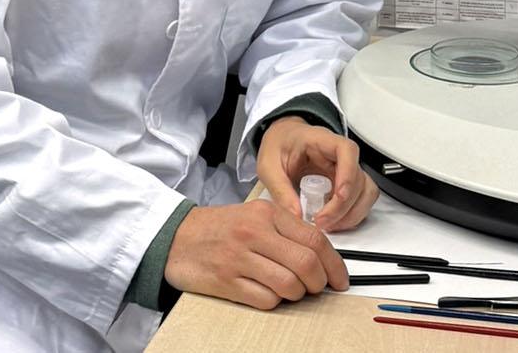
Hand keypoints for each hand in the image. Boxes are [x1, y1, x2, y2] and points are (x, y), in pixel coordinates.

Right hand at [163, 199, 348, 308]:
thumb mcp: (254, 215)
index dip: (334, 264)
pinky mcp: (227, 282)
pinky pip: (266, 300)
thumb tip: (321, 255)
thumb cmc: (220, 228)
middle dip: (319, 283)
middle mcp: (255, 233)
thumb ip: (286, 230)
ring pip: (289, 285)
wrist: (177, 237)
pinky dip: (274, 302)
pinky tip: (267, 293)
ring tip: (290, 290)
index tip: (340, 279)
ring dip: (297, 295)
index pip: (315, 239)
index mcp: (267, 214)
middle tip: (316, 288)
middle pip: (306, 264)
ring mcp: (240, 258)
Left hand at [255, 116, 379, 232]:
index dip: (348, 173)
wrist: (282, 141)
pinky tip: (333, 222)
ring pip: (365, 191)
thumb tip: (296, 215)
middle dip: (343, 206)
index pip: (346, 150)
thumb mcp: (268, 166)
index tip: (339, 195)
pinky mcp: (347, 183)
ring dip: (351, 213)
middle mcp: (339, 154)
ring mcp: (346, 169)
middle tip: (321, 222)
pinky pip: (361, 200)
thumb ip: (280, 190)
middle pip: (358, 178)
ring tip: (328, 225)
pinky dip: (352, 215)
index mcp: (320, 140)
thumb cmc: (278, 146)